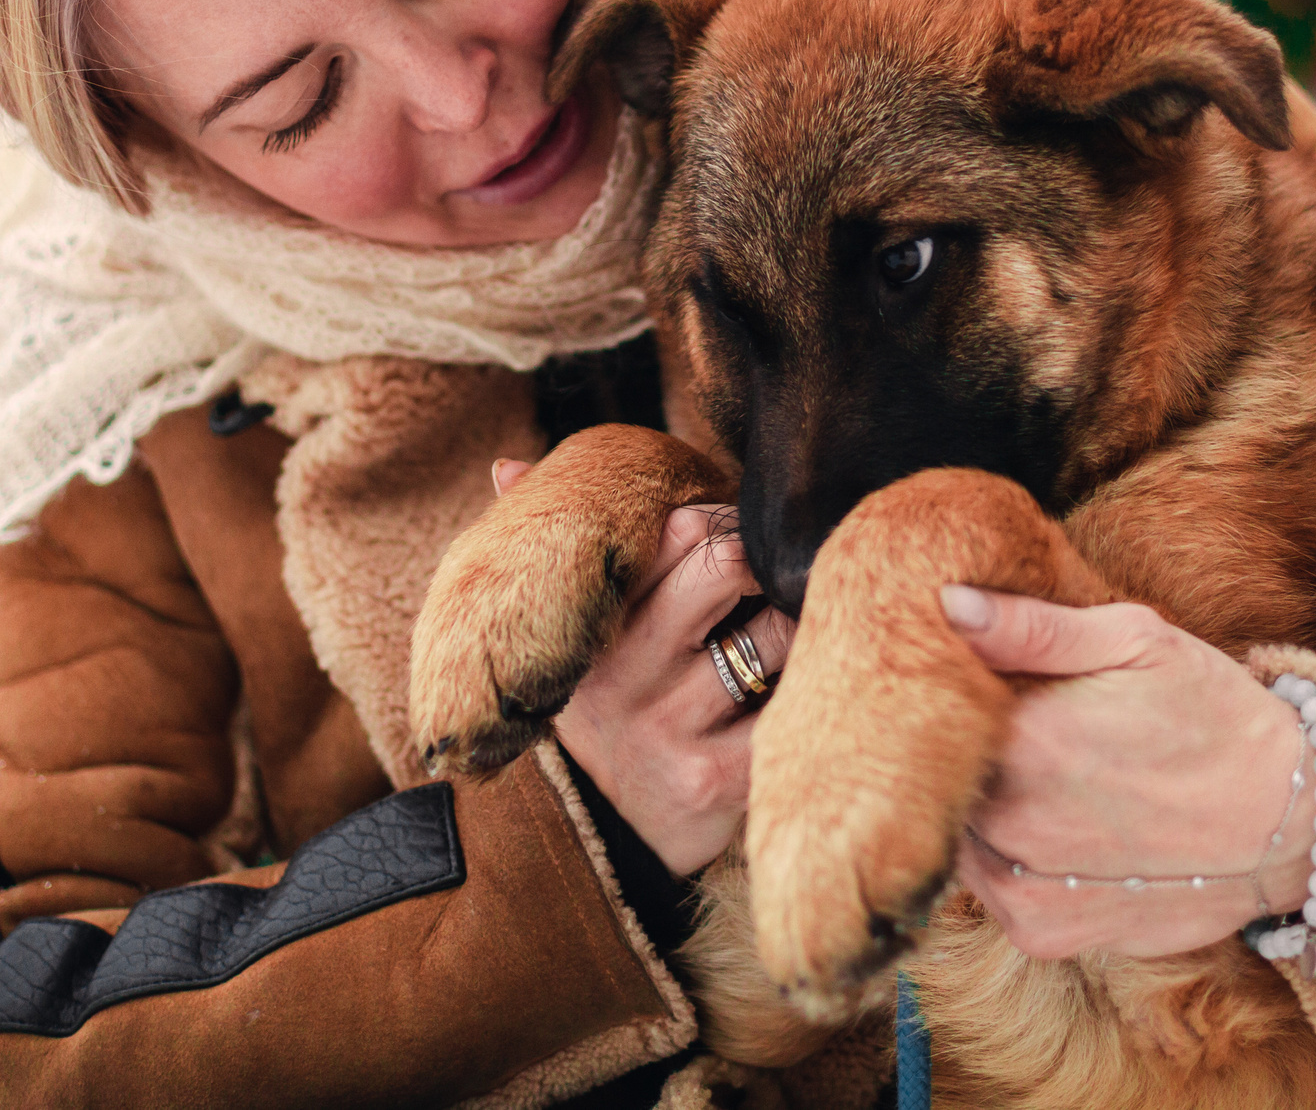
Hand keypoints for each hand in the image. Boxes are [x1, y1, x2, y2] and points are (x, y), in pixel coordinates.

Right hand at [513, 456, 792, 875]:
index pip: (679, 532)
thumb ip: (554, 558)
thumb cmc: (605, 718)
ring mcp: (669, 727)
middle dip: (768, 567)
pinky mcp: (715, 780)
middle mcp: (624, 673)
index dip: (729, 523)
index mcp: (595, 627)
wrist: (600, 849)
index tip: (742, 544)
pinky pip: (790, 711)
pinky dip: (809, 697)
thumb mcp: (570, 643)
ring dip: (796, 634)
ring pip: (773, 636)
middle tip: (776, 589)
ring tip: (786, 648)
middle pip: (726, 565)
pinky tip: (797, 705)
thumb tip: (506, 467)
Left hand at [940, 584, 1315, 959]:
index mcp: (1025, 736)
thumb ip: (1032, 626)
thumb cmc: (1213, 715)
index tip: (995, 684)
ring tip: (1056, 783)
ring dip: (988, 808)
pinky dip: (1013, 861)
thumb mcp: (1136, 641)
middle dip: (973, 752)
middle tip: (1034, 735)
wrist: (1290, 822)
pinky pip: (991, 888)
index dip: (959, 693)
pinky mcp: (1041, 933)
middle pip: (943, 775)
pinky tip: (1066, 833)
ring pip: (961, 832)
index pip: (938, 707)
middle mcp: (1011, 820)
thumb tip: (949, 605)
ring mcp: (1022, 887)